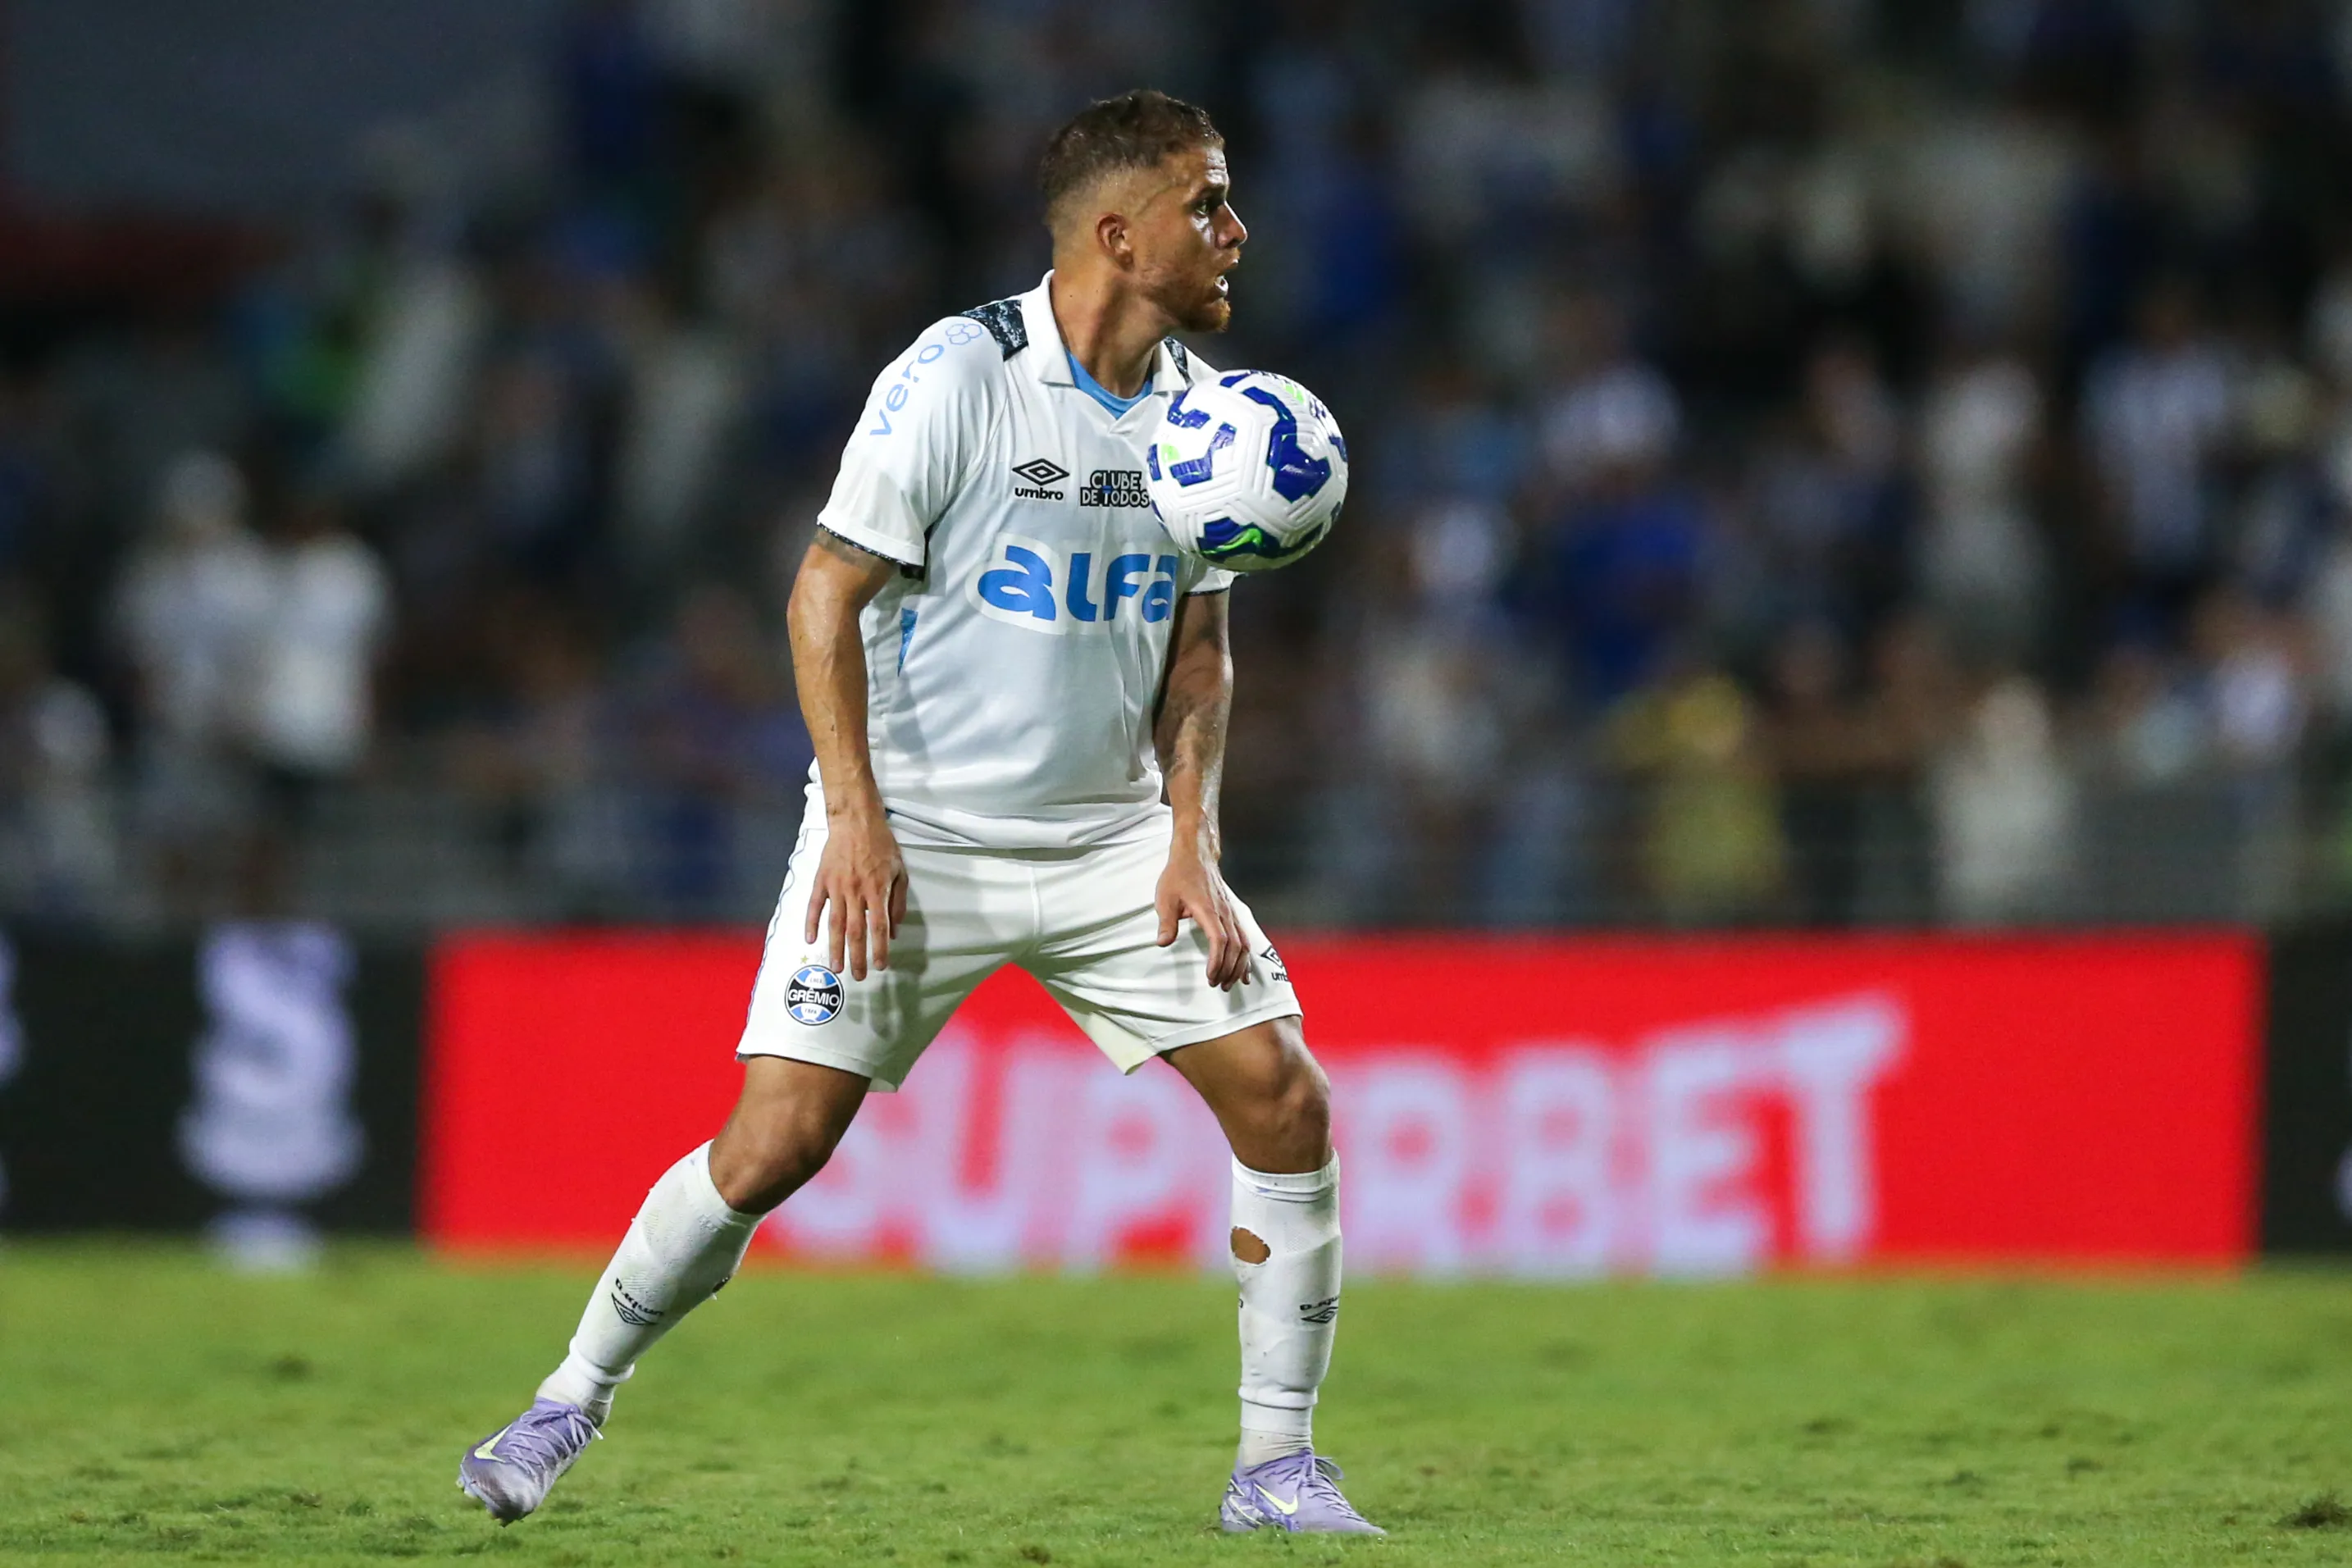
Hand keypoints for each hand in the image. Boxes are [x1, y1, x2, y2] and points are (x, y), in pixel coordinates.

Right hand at [804, 806, 906, 980]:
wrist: (856, 821)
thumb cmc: (882, 845)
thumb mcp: (900, 871)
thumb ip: (898, 902)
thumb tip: (895, 930)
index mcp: (877, 891)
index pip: (879, 927)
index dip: (879, 949)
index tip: (880, 967)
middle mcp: (856, 892)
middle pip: (855, 932)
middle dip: (857, 957)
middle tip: (857, 977)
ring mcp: (836, 887)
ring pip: (834, 924)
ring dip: (835, 948)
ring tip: (836, 968)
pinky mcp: (821, 880)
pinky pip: (814, 905)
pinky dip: (811, 923)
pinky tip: (811, 940)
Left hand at [1156, 840, 1250, 990]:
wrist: (1196, 855)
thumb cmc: (1179, 875)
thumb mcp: (1165, 898)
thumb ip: (1166, 921)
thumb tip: (1163, 943)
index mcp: (1208, 909)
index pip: (1219, 940)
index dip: (1217, 961)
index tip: (1210, 977)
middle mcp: (1224, 913)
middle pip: (1235, 946)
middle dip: (1228, 969)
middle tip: (1217, 986)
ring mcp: (1231, 913)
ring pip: (1244, 943)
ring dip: (1239, 966)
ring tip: (1230, 983)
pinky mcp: (1232, 913)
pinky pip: (1245, 938)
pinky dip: (1246, 956)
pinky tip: (1245, 970)